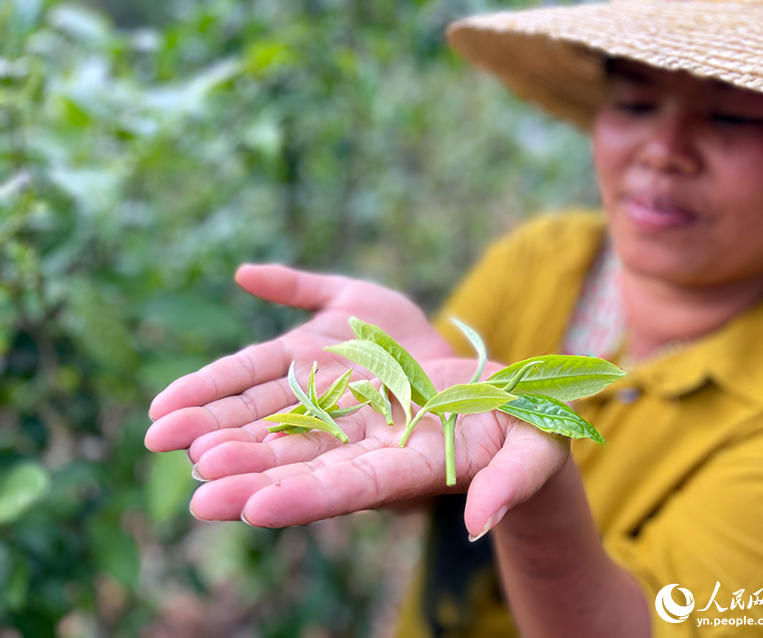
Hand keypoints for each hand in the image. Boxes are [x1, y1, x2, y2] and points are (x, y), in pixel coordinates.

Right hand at [145, 264, 452, 459]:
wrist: (458, 368)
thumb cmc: (399, 333)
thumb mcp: (351, 298)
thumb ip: (298, 288)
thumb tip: (241, 274)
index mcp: (297, 360)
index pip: (240, 375)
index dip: (201, 390)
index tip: (158, 409)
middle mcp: (309, 399)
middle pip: (253, 416)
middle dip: (209, 429)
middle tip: (160, 442)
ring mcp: (340, 427)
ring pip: (284, 446)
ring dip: (245, 461)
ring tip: (203, 474)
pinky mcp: (373, 454)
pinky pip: (334, 470)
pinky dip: (301, 485)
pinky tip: (263, 501)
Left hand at [187, 360, 571, 538]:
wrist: (511, 408)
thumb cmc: (534, 437)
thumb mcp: (534, 453)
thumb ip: (511, 484)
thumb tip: (482, 522)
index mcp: (418, 471)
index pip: (357, 489)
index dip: (308, 499)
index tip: (256, 509)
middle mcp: (377, 455)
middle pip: (309, 471)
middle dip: (255, 482)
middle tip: (198, 497)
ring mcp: (363, 426)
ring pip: (293, 437)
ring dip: (243, 445)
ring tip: (184, 449)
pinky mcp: (357, 396)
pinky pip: (303, 400)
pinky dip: (261, 405)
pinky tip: (215, 410)